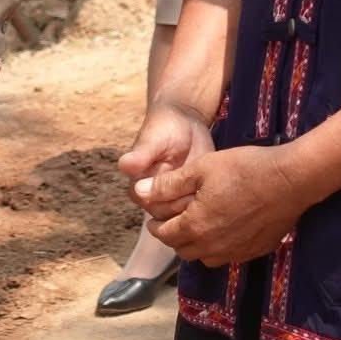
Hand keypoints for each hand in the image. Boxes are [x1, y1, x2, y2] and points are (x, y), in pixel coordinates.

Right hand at [118, 101, 216, 220]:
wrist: (185, 121)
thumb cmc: (164, 127)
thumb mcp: (155, 139)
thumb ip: (142, 154)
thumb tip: (123, 165)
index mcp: (140, 187)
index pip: (152, 205)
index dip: (170, 202)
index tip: (185, 188)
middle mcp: (155, 197)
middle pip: (169, 217)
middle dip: (187, 206)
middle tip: (203, 190)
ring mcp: (174, 199)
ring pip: (185, 218)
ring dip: (199, 209)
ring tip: (211, 191)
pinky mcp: (191, 196)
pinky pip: (198, 211)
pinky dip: (209, 207)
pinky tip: (218, 194)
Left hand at [141, 144, 308, 267]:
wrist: (290, 180)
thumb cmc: (244, 169)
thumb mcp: (201, 169)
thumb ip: (168, 185)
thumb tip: (139, 192)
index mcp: (195, 226)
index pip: (164, 235)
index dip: (156, 225)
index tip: (155, 216)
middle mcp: (213, 247)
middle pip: (183, 250)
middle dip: (174, 236)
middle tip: (175, 219)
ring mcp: (236, 252)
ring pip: (205, 257)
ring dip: (196, 245)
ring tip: (199, 223)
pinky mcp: (255, 251)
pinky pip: (229, 256)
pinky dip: (219, 246)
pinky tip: (225, 227)